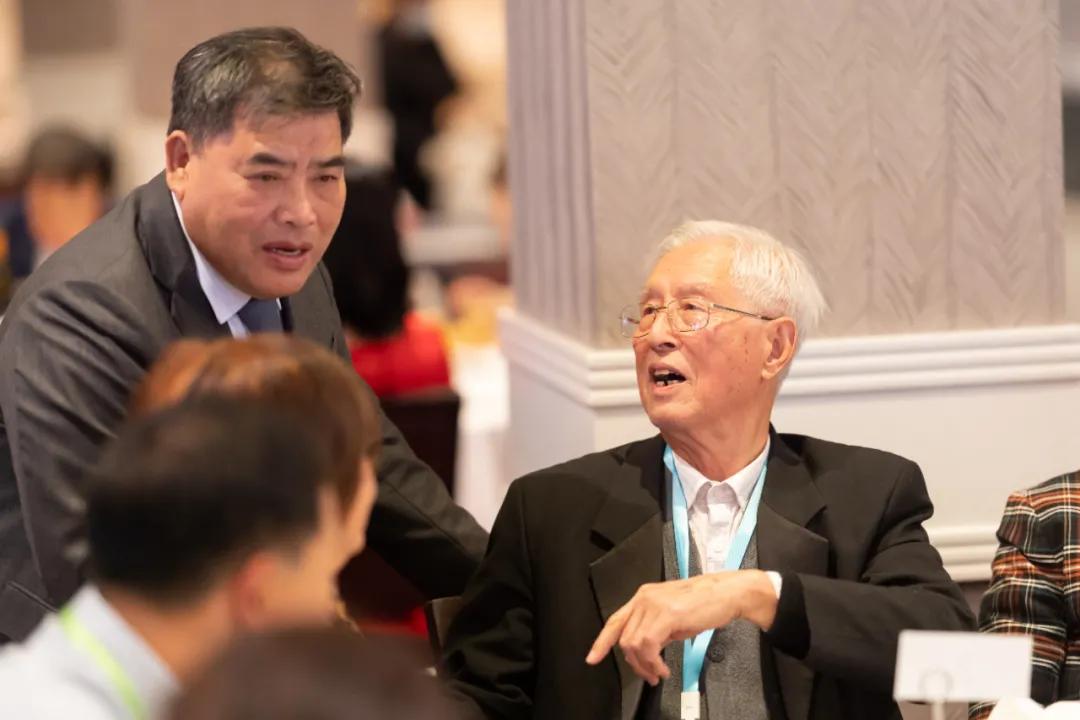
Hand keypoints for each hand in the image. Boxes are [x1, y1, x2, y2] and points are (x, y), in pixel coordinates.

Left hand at [585, 570, 777, 685]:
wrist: (727, 593)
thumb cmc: (706, 603)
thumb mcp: (673, 615)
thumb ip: (656, 628)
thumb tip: (647, 649)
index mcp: (644, 596)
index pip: (616, 620)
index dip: (602, 641)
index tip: (593, 657)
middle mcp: (645, 597)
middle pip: (624, 637)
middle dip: (634, 663)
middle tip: (648, 675)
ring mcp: (654, 604)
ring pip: (634, 643)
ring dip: (644, 665)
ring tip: (658, 673)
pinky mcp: (666, 614)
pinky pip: (649, 645)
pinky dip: (654, 662)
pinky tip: (663, 668)